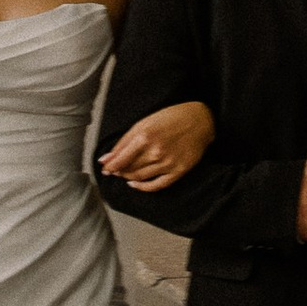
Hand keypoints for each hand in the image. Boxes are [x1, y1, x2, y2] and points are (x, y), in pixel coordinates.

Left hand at [102, 97, 216, 190]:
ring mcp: (167, 163)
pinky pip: (156, 185)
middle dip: (118, 170)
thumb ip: (124, 141)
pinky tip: (135, 184)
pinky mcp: (178, 171)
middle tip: (115, 169)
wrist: (201, 120)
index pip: (120, 159)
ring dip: (128, 177)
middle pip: (128, 169)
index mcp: (145, 136)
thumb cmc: (172, 118)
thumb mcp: (145, 122)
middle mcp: (155, 151)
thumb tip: (105, 159)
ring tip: (125, 173)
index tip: (105, 168)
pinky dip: (143, 187)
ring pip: (139, 177)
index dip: (109, 166)